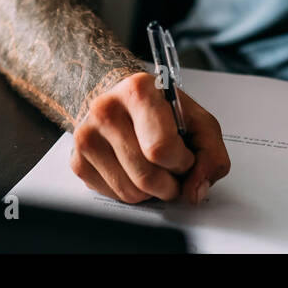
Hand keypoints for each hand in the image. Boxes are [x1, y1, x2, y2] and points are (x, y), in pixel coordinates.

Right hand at [70, 71, 230, 204]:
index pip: (161, 148)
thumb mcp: (196, 119)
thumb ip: (210, 153)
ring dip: (152, 191)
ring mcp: (86, 137)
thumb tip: (196, 191)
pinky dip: (132, 192)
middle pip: (146, 176)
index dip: (182, 162)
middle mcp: (105, 110)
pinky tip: (135, 171)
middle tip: (174, 171)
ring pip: (130, 192)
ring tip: (156, 169)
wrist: (118, 98)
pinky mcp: (77, 161)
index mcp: (137, 91)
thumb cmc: (159, 109)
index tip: (185, 156)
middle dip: (170, 184)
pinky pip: (114, 196)